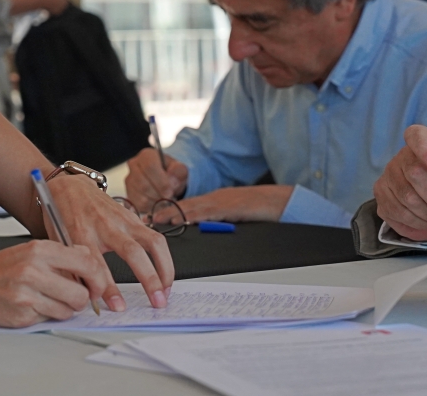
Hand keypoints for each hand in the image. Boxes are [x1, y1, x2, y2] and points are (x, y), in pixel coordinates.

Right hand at [0, 240, 109, 327]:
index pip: (87, 262)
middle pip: (81, 292)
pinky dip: (46, 316)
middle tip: (72, 297)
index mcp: (39, 249)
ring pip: (68, 310)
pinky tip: (32, 306)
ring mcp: (27, 293)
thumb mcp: (28, 251)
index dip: (97, 278)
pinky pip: (50, 319)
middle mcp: (34, 269)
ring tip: (47, 300)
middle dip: (81, 299)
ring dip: (63, 309)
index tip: (95, 285)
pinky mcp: (22, 314)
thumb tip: (89, 261)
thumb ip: (59, 255)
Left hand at [46, 173, 174, 309]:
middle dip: (149, 279)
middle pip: (133, 252)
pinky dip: (164, 258)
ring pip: (153, 242)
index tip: (118, 306)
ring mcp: (122, 219)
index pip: (98, 265)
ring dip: (165, 268)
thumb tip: (91, 300)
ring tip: (167, 290)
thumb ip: (73, 269)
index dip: (109, 288)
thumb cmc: (61, 217)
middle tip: (157, 302)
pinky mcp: (133, 217)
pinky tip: (164, 274)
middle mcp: (105, 226)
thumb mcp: (58, 243)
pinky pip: (155, 237)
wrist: (67, 187)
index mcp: (81, 234)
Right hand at [124, 148, 188, 209]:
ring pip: (141, 196)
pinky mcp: (129, 194)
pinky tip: (158, 203)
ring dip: (156, 202)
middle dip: (159, 195)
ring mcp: (129, 181)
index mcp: (146, 156)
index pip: (150, 167)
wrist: (165, 181)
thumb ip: (179, 172)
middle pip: (143, 184)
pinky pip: (138, 205)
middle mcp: (134, 166)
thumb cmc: (172, 173)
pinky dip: (151, 207)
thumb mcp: (180, 169)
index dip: (161, 182)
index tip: (170, 192)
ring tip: (165, 200)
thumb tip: (172, 182)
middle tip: (169, 198)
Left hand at [158, 185, 294, 224]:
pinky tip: (186, 220)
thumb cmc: (257, 209)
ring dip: (175, 214)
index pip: (187, 206)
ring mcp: (223, 201)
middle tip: (147, 219)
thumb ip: (215, 219)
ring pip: (194, 207)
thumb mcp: (232, 214)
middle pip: (185, 205)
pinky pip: (212, 211)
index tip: (152, 217)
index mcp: (214, 201)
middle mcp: (215, 199)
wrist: (278, 201)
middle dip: (166, 212)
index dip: (168, 211)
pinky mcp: (232, 207)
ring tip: (158, 220)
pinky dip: (197, 215)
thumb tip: (197, 228)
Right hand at [373, 125, 426, 241]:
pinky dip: (417, 224)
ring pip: (407, 199)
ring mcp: (386, 177)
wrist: (426, 190)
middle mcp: (399, 158)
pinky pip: (398, 214)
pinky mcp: (380, 196)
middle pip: (415, 174)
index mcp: (420, 143)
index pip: (416, 136)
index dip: (424, 148)